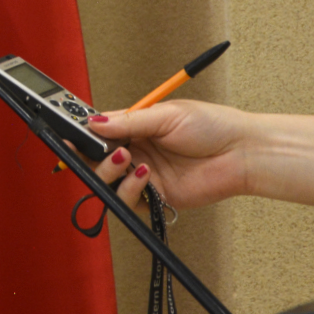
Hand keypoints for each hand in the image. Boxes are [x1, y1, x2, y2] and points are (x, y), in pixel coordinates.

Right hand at [88, 100, 253, 208]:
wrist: (242, 153)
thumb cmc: (213, 126)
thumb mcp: (166, 115)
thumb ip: (128, 121)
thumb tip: (93, 122)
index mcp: (136, 127)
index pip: (99, 132)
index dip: (83, 134)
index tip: (70, 134)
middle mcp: (137, 151)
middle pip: (96, 158)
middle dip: (88, 154)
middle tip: (93, 148)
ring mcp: (145, 175)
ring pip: (107, 180)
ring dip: (107, 170)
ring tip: (123, 158)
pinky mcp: (156, 196)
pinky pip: (129, 199)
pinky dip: (129, 188)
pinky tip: (143, 173)